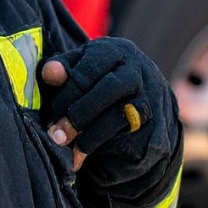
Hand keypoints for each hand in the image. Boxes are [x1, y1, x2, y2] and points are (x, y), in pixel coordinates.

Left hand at [38, 37, 171, 176]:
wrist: (142, 101)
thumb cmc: (99, 83)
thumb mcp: (81, 69)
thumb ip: (64, 69)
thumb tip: (50, 72)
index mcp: (117, 51)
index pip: (91, 66)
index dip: (69, 90)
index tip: (53, 109)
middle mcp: (138, 71)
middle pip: (110, 89)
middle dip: (80, 114)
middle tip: (57, 135)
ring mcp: (152, 99)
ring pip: (123, 115)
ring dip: (92, 137)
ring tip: (72, 152)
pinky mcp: (157, 126)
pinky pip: (134, 139)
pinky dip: (109, 150)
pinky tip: (89, 156)